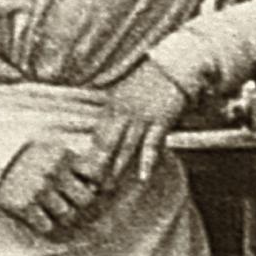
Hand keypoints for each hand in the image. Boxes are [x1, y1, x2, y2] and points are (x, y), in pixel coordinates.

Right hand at [0, 102, 123, 240]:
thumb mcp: (47, 145)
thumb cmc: (20, 151)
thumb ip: (69, 158)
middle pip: (84, 198)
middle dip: (79, 203)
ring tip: (51, 210)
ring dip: (61, 214)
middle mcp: (53, 174)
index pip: (93, 175)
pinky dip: (44, 223)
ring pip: (66, 214)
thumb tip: (93, 177)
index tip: (85, 187)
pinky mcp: (23, 206)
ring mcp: (38, 190)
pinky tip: (37, 216)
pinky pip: (45, 224)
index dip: (93, 184)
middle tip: (69, 203)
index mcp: (62, 156)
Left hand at [85, 58, 193, 192]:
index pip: (97, 135)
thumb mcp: (124, 91)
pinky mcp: (160, 121)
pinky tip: (144, 177)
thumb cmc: (150, 79)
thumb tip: (100, 126)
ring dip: (117, 169)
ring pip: (125, 148)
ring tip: (110, 188)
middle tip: (90, 187)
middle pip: (107, 145)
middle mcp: (123, 113)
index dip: (89, 155)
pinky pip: (151, 145)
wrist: (174, 66)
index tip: (81, 172)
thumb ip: (113, 109)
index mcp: (112, 106)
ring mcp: (142, 118)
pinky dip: (147, 162)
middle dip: (98, 167)